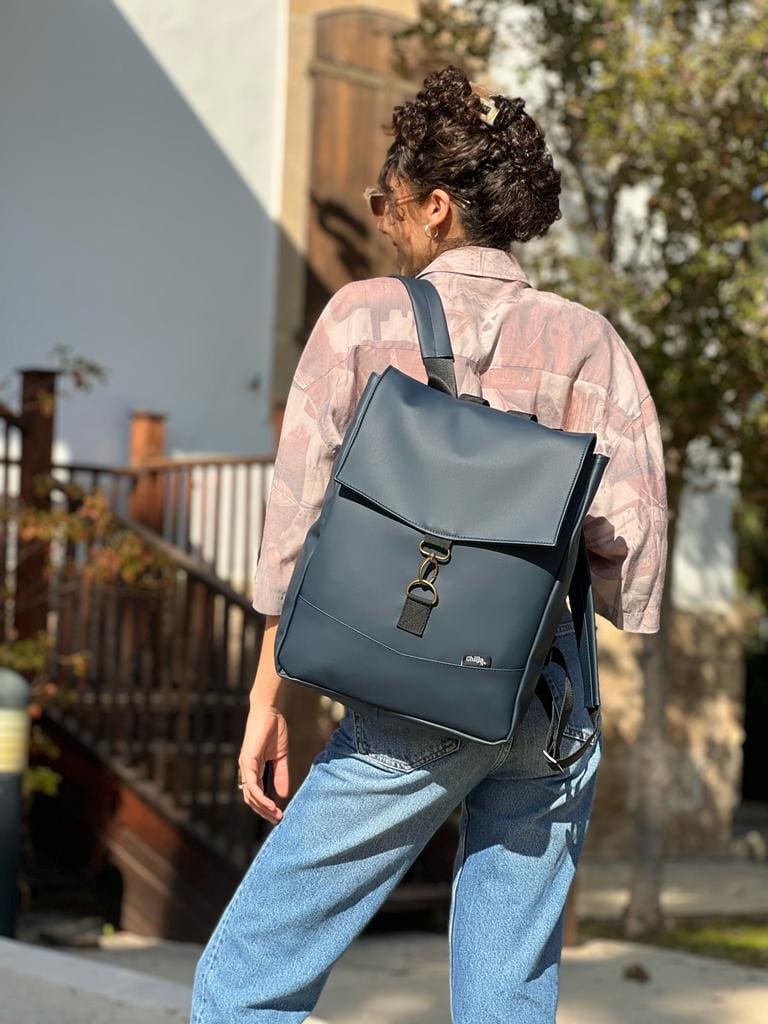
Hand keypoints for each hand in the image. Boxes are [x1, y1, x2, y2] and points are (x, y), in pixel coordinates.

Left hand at [238, 705, 288, 823]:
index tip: (278, 815)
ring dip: (263, 808)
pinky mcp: (247, 761)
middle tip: (277, 820)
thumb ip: (280, 775)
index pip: (256, 793)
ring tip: (276, 815)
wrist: (269, 711)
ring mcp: (245, 766)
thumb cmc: (274, 730)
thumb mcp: (280, 757)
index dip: (265, 806)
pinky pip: (251, 785)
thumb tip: (283, 795)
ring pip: (250, 795)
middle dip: (264, 811)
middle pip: (251, 798)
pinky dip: (260, 797)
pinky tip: (270, 804)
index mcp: (253, 769)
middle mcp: (246, 770)